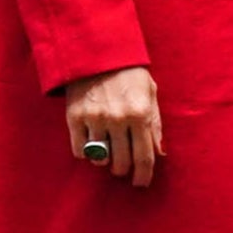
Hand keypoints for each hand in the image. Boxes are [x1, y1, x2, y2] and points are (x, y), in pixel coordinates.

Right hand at [65, 67, 163, 186]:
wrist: (95, 49)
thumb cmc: (127, 72)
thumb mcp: (149, 92)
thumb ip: (155, 123)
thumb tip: (158, 152)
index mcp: (140, 113)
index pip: (144, 157)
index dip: (144, 175)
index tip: (141, 183)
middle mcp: (118, 119)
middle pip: (122, 163)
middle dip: (125, 170)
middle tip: (124, 167)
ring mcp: (95, 119)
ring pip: (101, 159)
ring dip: (106, 161)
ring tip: (109, 152)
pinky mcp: (74, 117)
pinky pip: (80, 151)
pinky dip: (87, 153)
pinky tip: (93, 145)